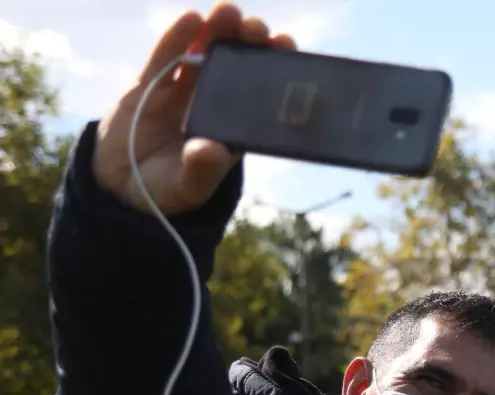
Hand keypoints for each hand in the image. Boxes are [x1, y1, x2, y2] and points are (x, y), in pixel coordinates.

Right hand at [93, 4, 296, 214]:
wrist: (120, 183)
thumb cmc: (165, 189)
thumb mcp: (185, 187)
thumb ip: (200, 171)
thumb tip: (211, 151)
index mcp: (231, 128)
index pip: (259, 97)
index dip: (273, 73)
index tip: (287, 53)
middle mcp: (212, 104)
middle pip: (236, 67)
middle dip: (249, 45)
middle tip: (258, 29)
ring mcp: (183, 90)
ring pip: (204, 54)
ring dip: (218, 32)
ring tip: (230, 11)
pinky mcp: (151, 83)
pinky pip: (165, 57)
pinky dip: (176, 38)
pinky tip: (190, 19)